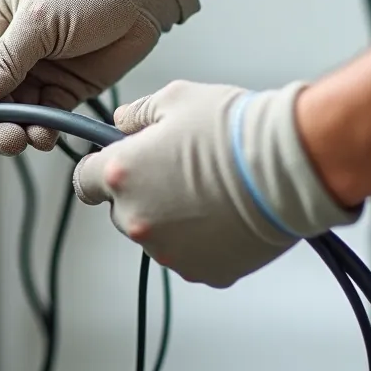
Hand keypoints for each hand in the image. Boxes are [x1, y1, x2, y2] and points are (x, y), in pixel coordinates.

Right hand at [0, 0, 200, 155]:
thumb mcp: (37, 22)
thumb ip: (1, 63)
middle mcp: (14, 51)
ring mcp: (41, 72)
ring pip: (15, 113)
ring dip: (15, 130)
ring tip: (22, 139)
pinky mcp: (67, 89)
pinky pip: (46, 117)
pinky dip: (43, 131)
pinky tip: (45, 136)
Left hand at [73, 80, 359, 287]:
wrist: (287, 166)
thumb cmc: (234, 131)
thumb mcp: (176, 99)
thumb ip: (136, 114)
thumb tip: (122, 123)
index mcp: (122, 175)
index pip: (84, 181)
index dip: (100, 170)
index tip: (116, 165)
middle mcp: (137, 219)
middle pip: (123, 210)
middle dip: (143, 191)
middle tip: (180, 170)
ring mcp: (169, 251)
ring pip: (158, 235)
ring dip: (173, 217)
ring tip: (211, 190)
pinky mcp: (203, 271)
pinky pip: (192, 255)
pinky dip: (204, 239)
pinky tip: (227, 214)